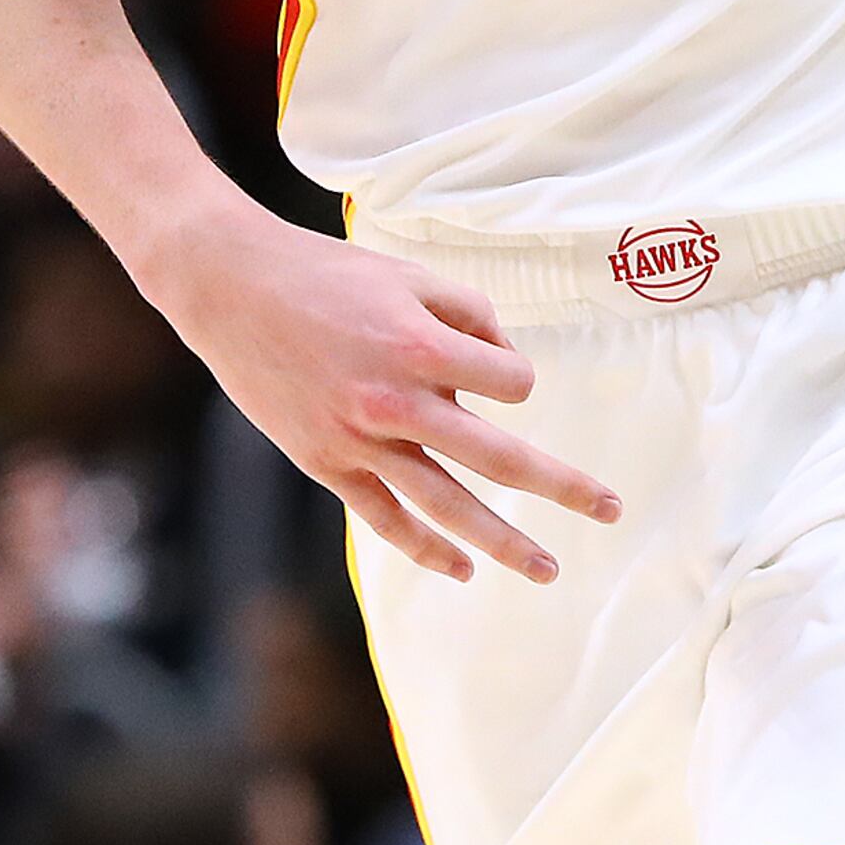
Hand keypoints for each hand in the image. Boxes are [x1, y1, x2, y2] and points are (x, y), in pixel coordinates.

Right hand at [143, 199, 617, 583]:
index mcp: (421, 348)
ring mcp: (359, 442)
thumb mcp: (411, 273)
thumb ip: (471, 313)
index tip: (492, 361)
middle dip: (562, 486)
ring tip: (547, 569)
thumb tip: (504, 363)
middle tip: (612, 509)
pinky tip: (464, 570)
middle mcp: (395, 404)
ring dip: (503, 542)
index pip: (512, 383)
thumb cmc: (329, 275)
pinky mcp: (327, 463)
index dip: (515, 373)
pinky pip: (385, 519)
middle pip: (499, 459)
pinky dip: (426, 549)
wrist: (232, 290)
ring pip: (447, 506)